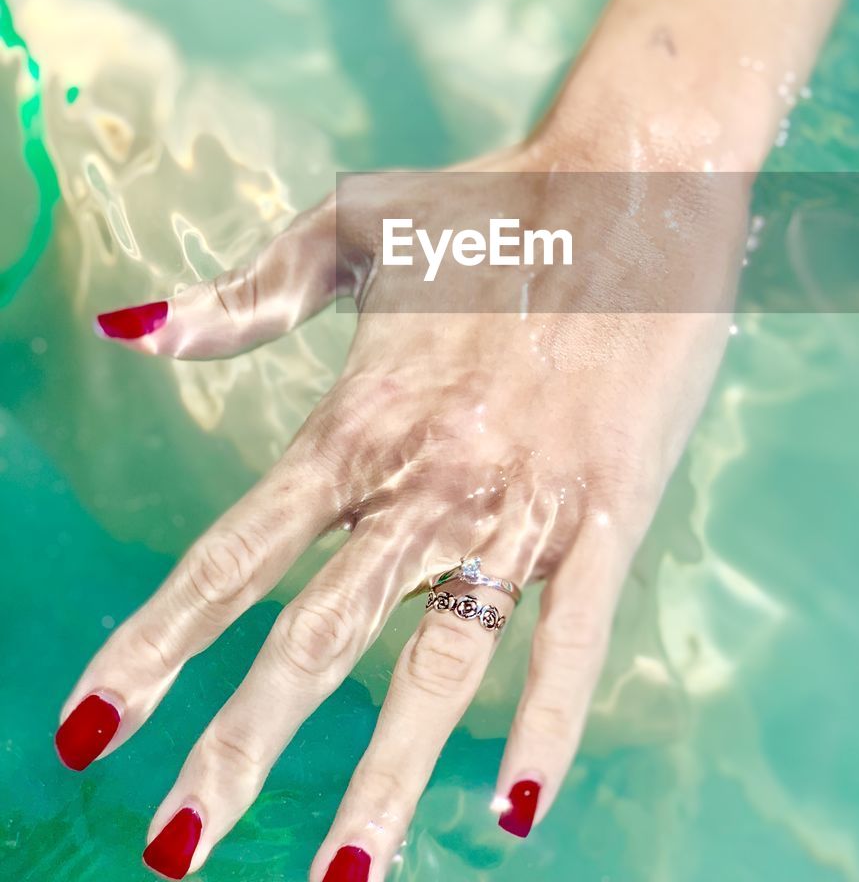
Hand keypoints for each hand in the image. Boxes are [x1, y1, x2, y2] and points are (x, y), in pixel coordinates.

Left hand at [55, 137, 742, 880]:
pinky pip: (574, 640)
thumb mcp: (350, 231)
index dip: (155, 645)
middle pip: (317, 635)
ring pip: (440, 663)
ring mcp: (521, 502)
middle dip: (241, 747)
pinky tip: (516, 814)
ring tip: (338, 880)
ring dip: (387, 779)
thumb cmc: (486, 205)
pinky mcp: (609, 511)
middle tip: (173, 847)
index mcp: (357, 417)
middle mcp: (426, 477)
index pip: (234, 553)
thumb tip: (124, 329)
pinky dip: (546, 727)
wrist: (631, 183)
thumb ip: (242, 297)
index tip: (90, 728)